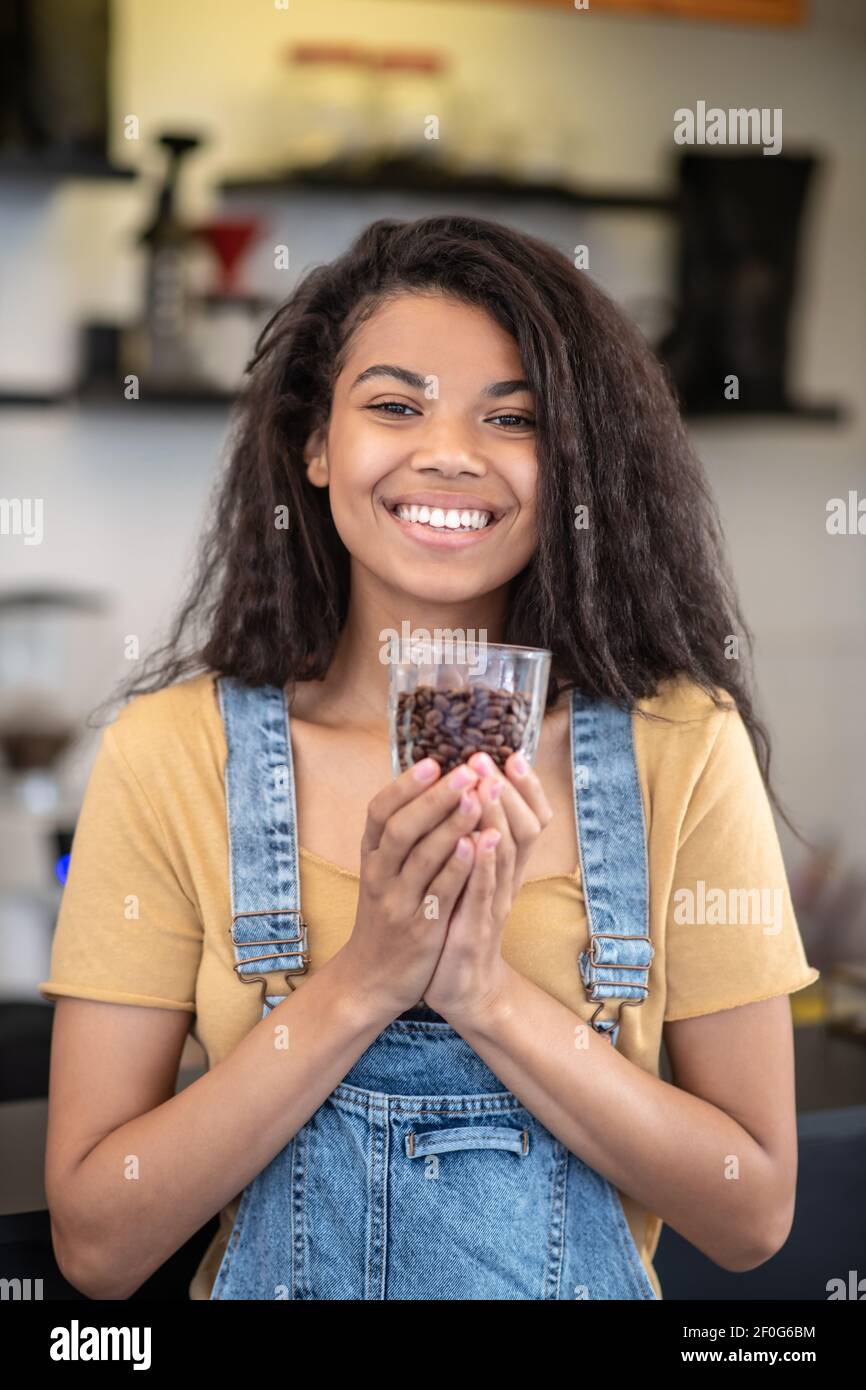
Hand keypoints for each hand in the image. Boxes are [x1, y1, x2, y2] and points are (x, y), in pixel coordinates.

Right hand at [339, 756, 484, 1019]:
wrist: (373, 976)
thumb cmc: (386, 912)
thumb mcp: (383, 870)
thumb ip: (400, 833)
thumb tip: (426, 782)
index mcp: (371, 855)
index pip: (380, 810)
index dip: (405, 785)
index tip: (434, 760)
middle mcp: (379, 874)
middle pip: (402, 827)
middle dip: (436, 797)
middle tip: (468, 771)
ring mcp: (397, 902)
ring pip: (421, 857)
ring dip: (451, 824)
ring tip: (478, 796)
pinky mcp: (419, 928)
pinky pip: (439, 893)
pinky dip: (457, 867)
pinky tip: (477, 844)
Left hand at [422, 751, 552, 1022]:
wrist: (463, 987)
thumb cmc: (462, 923)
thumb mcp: (474, 877)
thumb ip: (476, 837)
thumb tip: (470, 791)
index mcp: (506, 867)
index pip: (531, 819)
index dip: (527, 789)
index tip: (514, 755)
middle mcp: (508, 881)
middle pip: (524, 829)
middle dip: (507, 793)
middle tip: (489, 761)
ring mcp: (496, 904)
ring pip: (505, 855)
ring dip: (496, 819)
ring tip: (486, 786)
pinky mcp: (477, 928)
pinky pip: (484, 893)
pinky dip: (483, 865)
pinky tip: (477, 840)